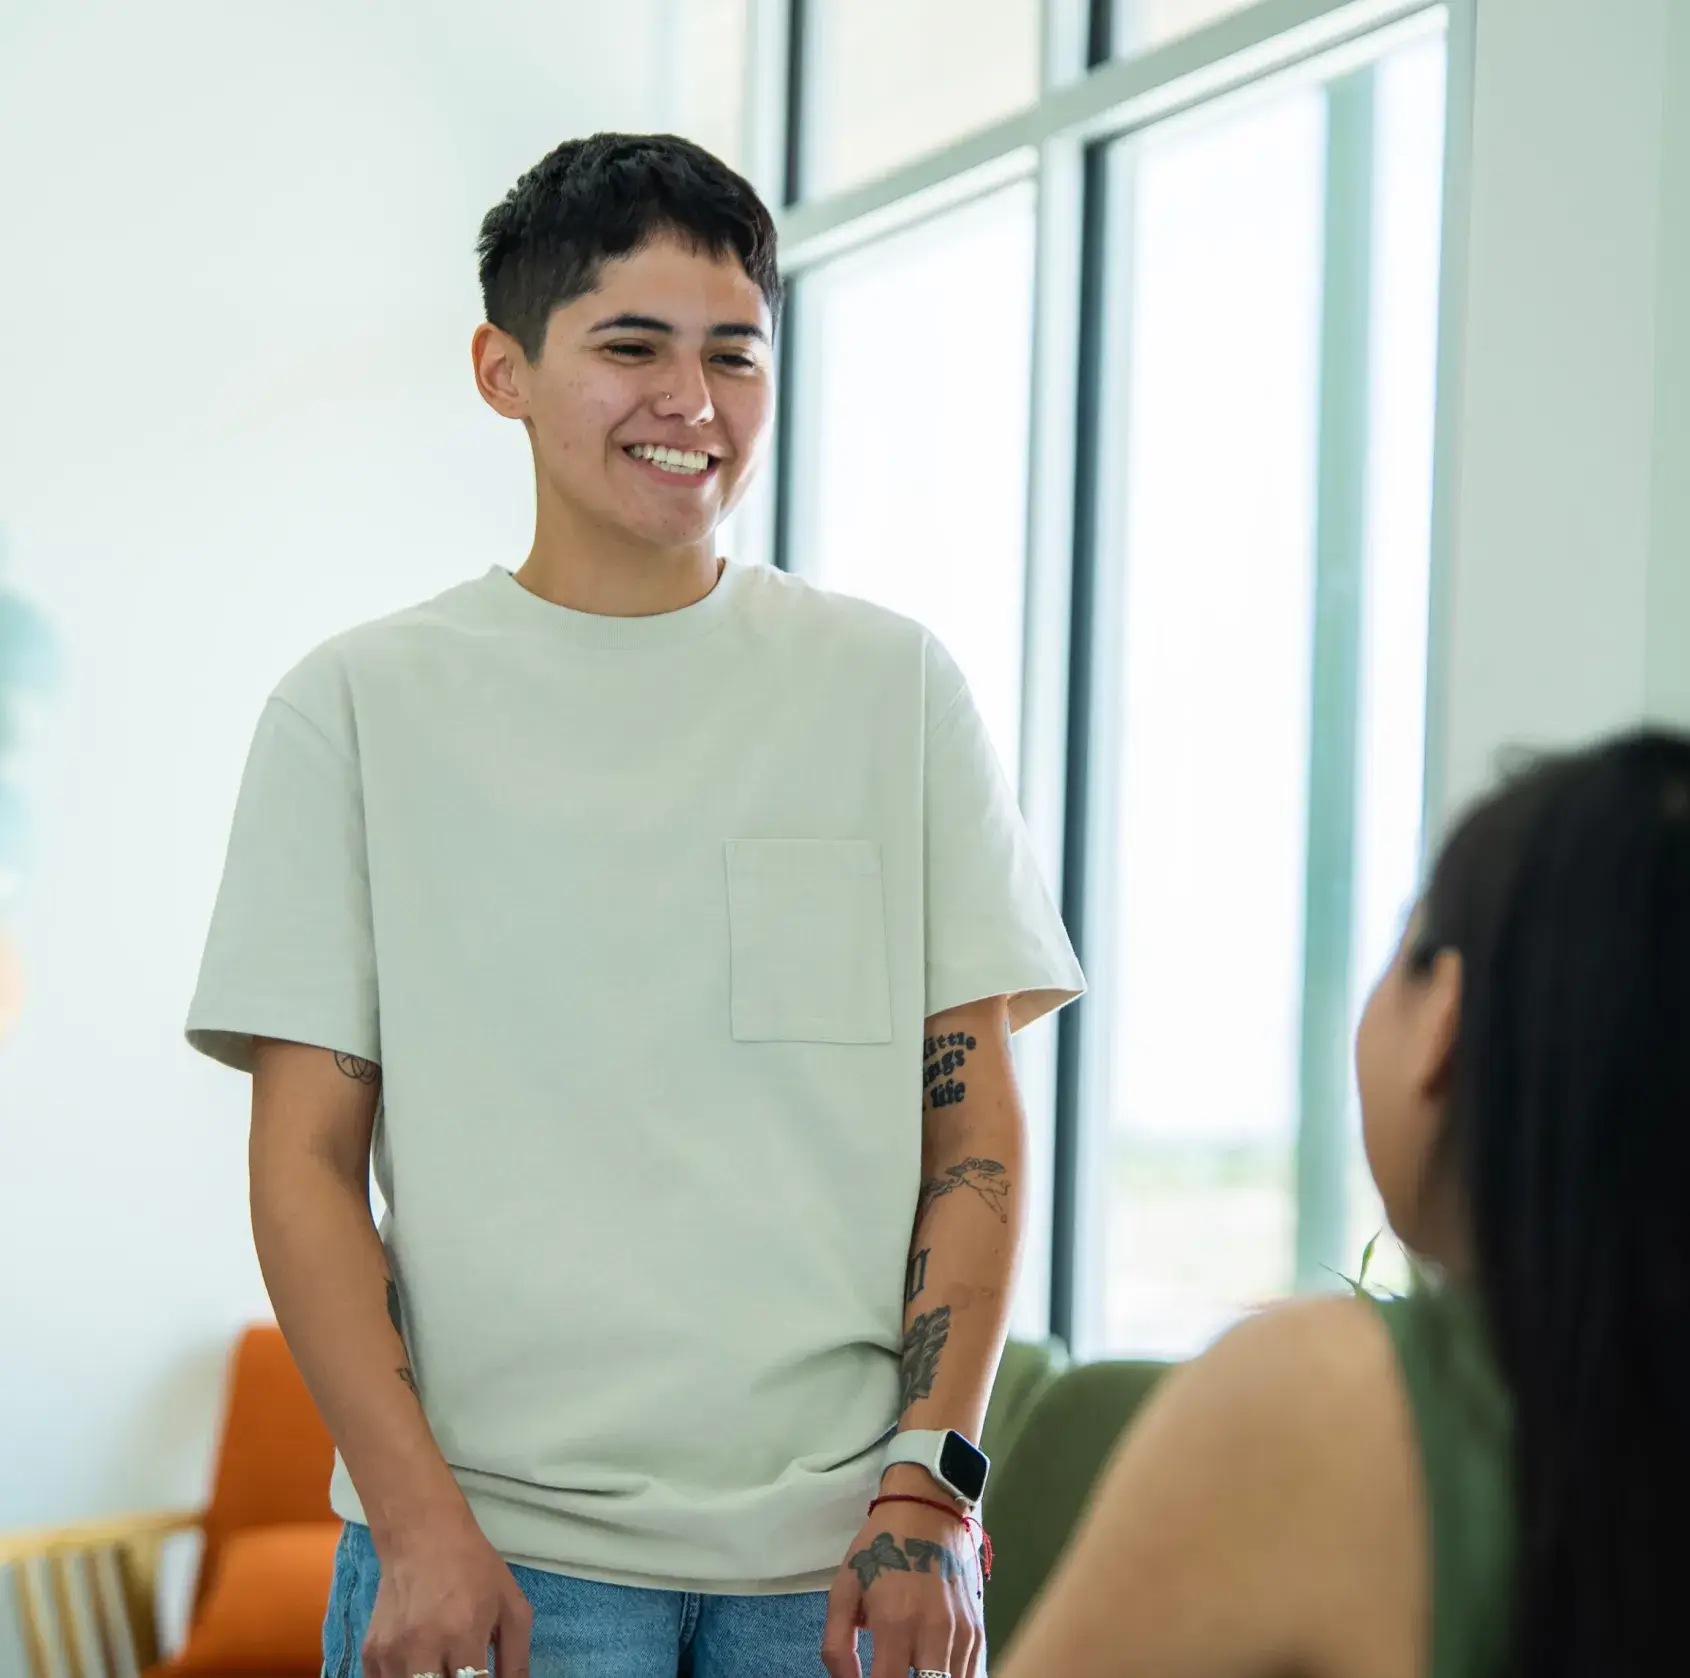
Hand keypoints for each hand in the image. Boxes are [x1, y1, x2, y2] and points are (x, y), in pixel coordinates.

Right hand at [362, 1512, 531, 1677]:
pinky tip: (418, 1669)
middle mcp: (423, 1647)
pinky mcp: (370, 1653)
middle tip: (461, 1672)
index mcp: (463, 1634)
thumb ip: (516, 1660)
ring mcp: (391, 1652)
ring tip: (441, 1667)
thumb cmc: (474, 1568)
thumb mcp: (511, 1606)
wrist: (422, 1535)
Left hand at [821, 1503, 983, 1677]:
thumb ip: (837, 1646)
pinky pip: (971, 1675)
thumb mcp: (843, 1589)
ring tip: (911, 1670)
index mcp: (895, 1622)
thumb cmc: (880, 1550)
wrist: (927, 1511)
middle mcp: (934, 1632)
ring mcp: (961, 1633)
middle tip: (892, 1676)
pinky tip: (933, 1672)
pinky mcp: (977, 1630)